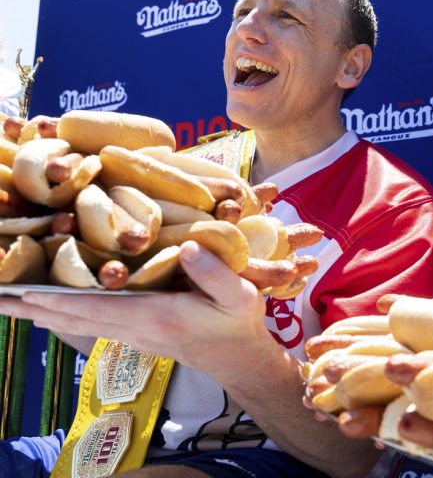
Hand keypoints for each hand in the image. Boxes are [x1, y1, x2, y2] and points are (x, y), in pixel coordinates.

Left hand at [0, 241, 276, 380]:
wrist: (239, 358)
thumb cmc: (239, 323)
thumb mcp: (239, 295)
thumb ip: (214, 274)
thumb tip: (189, 245)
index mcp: (156, 315)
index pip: (99, 307)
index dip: (62, 299)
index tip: (26, 293)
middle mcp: (136, 328)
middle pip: (75, 318)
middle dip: (35, 308)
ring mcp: (133, 334)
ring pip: (77, 324)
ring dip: (41, 314)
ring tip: (7, 305)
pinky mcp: (135, 334)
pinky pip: (89, 325)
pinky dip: (62, 316)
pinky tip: (46, 312)